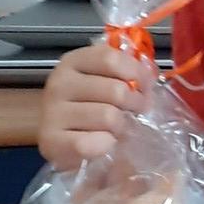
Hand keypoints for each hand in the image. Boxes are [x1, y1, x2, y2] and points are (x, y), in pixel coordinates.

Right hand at [38, 40, 148, 169]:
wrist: (56, 137)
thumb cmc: (87, 106)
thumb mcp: (102, 80)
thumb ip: (123, 72)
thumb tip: (150, 78)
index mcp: (73, 62)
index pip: (110, 58)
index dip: (137, 72)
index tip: (145, 86)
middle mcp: (59, 83)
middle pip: (116, 90)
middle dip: (136, 104)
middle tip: (137, 112)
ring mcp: (53, 112)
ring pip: (109, 117)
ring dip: (121, 126)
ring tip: (118, 128)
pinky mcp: (52, 141)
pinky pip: (94, 143)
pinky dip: (106, 144)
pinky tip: (103, 142)